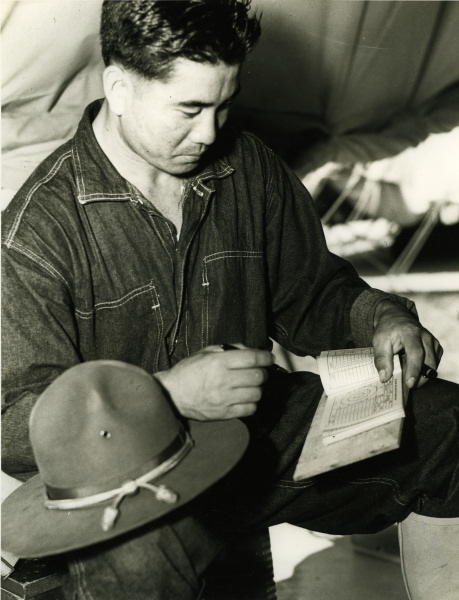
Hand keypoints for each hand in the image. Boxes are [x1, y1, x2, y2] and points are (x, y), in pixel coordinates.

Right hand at [154, 344, 273, 419]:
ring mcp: (224, 399)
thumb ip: (228, 349)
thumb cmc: (188, 372)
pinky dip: (252, 403)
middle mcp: (223, 380)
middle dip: (263, 373)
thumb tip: (249, 350)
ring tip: (251, 386)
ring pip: (256, 393)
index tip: (269, 358)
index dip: (265, 357)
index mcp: (219, 362)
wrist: (172, 395)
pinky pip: (249, 409)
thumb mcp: (205, 353)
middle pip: (258, 376)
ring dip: (258, 388)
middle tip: (259, 372)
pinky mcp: (224, 414)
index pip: (252, 358)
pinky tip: (245, 398)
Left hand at [372, 299, 442, 389]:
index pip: (416, 353)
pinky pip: (434, 363)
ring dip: (422, 375)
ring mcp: (432, 341)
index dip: (413, 370)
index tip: (409, 384)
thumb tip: (384, 378)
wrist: (395, 316)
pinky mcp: (435, 347)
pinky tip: (413, 369)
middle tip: (407, 386)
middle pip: (429, 361)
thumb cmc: (387, 329)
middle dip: (420, 377)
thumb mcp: (378, 341)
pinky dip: (425, 370)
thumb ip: (381, 359)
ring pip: (433, 365)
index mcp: (410, 332)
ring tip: (407, 377)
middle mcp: (425, 336)